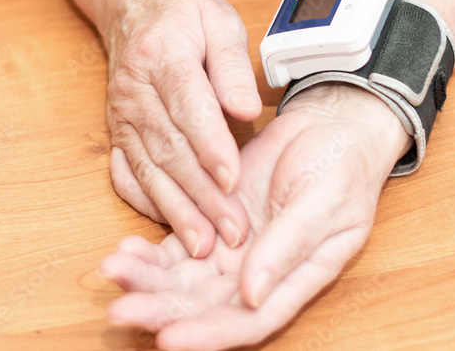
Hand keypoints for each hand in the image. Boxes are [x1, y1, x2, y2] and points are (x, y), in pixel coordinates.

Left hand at [99, 83, 411, 350]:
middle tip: (120, 311)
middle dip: (160, 311)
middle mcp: (258, 275)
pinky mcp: (211, 221)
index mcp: (295, 279)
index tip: (168, 339)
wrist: (331, 126)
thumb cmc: (342, 166)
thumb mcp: (324, 203)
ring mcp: (233, 250)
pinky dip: (148, 252)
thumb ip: (288, 248)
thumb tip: (252, 294)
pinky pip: (175, 247)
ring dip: (146, 282)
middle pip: (204, 307)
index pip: (248, 321)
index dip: (208, 334)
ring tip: (112, 272)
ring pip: (181, 280)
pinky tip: (123, 249)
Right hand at [101, 0, 262, 257]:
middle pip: (169, 147)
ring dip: (176, 209)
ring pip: (147, 168)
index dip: (210, 145)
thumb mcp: (219, 19)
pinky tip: (168, 225)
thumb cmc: (184, 11)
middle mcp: (135, 89)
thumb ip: (232, 66)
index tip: (234, 180)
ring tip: (204, 243)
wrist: (133, 0)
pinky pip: (125, 173)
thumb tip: (247, 109)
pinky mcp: (117, 131)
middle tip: (233, 229)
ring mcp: (121, 113)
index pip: (187, 105)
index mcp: (163, 54)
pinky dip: (145, 202)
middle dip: (201, 194)